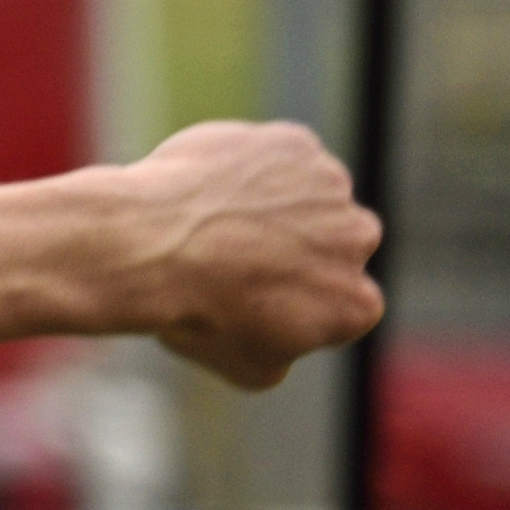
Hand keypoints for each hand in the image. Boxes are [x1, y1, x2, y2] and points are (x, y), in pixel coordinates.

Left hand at [120, 120, 383, 390]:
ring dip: (276, 205)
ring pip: (309, 195)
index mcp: (357, 305)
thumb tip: (290, 336)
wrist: (151, 246)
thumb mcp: (247, 366)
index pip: (339, 303)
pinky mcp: (294, 144)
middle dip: (296, 247)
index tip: (253, 297)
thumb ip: (290, 349)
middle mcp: (359, 240)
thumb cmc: (193, 314)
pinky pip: (276, 157)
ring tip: (216, 222)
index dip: (295, 300)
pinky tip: (210, 188)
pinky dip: (250, 169)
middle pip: (334, 242)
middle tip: (234, 255)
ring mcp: (329, 186)